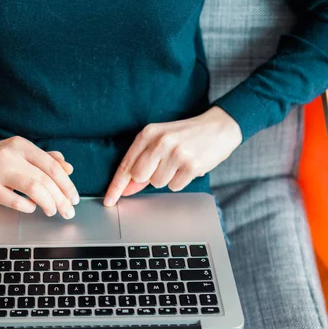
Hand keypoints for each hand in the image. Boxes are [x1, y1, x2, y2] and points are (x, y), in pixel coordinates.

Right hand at [0, 124, 78, 218]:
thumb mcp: (19, 152)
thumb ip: (44, 159)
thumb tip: (68, 168)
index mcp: (21, 145)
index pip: (52, 166)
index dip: (67, 184)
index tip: (74, 198)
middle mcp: (11, 156)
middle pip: (45, 179)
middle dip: (62, 199)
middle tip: (68, 211)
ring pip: (33, 189)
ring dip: (49, 203)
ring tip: (53, 211)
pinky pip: (15, 201)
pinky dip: (28, 206)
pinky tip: (31, 207)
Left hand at [104, 107, 241, 205]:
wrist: (218, 127)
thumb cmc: (185, 136)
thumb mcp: (160, 142)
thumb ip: (142, 163)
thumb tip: (127, 188)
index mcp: (148, 133)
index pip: (126, 164)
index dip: (116, 185)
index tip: (108, 201)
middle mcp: (161, 142)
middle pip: (139, 177)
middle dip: (148, 177)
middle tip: (163, 165)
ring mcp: (177, 153)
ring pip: (158, 183)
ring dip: (167, 178)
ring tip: (179, 163)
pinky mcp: (191, 165)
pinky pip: (175, 186)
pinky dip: (180, 180)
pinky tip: (188, 166)